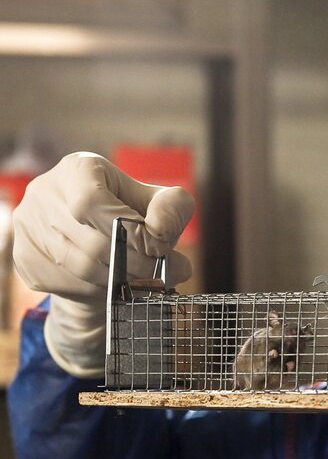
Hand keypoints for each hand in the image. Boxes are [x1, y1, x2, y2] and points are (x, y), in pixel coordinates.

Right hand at [12, 152, 194, 376]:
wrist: (104, 247)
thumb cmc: (136, 217)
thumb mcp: (163, 204)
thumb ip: (172, 210)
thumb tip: (159, 233)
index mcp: (79, 169)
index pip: (91, 201)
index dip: (127, 230)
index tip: (156, 247)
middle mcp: (45, 192)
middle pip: (89, 239)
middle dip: (134, 262)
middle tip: (160, 273)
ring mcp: (29, 225)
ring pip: (79, 266)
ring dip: (119, 279)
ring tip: (145, 280)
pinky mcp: (25, 257)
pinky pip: (66, 283)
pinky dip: (98, 290)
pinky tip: (114, 283)